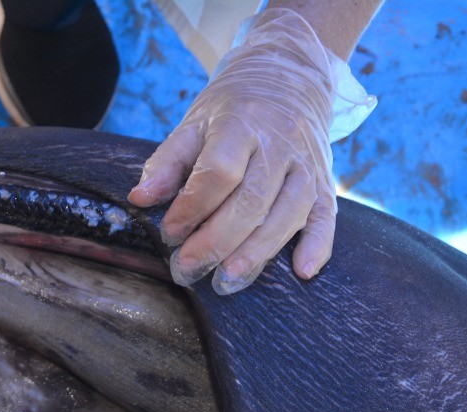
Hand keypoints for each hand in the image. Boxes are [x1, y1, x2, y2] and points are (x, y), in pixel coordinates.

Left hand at [128, 9, 340, 294]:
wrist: (288, 74)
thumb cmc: (233, 108)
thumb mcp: (194, 123)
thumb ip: (168, 161)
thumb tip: (140, 199)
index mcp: (242, 123)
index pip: (219, 171)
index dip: (192, 207)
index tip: (169, 233)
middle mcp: (280, 143)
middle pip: (252, 200)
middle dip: (217, 241)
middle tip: (187, 269)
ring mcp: (307, 162)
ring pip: (288, 213)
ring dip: (257, 253)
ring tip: (226, 282)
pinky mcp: (325, 179)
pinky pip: (327, 215)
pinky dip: (318, 245)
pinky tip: (302, 271)